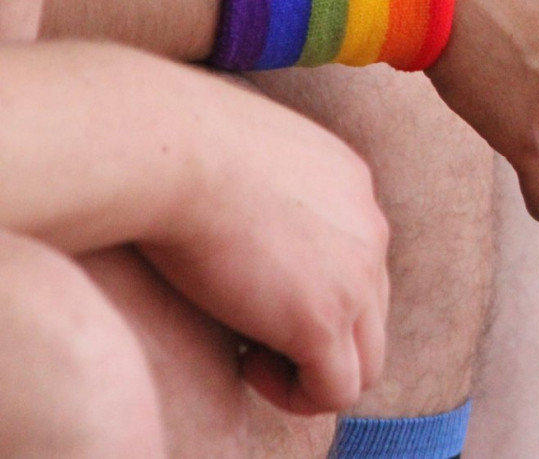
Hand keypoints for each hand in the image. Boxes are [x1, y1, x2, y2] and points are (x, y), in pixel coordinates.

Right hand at [137, 65, 389, 416]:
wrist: (167, 150)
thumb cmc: (176, 144)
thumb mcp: (242, 151)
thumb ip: (261, 183)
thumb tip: (233, 212)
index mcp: (350, 182)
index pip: (357, 256)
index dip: (308, 287)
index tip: (250, 287)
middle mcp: (369, 227)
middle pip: (371, 310)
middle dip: (318, 335)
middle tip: (251, 331)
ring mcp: (356, 276)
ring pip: (365, 361)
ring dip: (311, 371)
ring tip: (250, 356)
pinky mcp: (324, 319)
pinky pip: (335, 391)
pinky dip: (296, 395)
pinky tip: (245, 364)